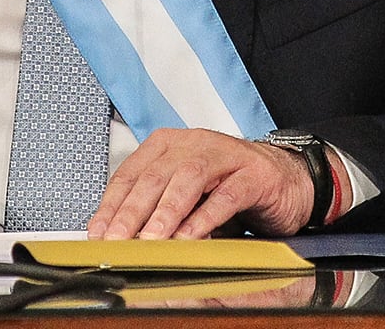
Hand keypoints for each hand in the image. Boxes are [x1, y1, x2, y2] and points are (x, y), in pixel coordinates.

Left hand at [87, 127, 315, 238]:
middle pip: (154, 176)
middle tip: (119, 240)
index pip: (130, 173)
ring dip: (167, 212)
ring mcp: (225, 156)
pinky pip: (226, 194)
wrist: (285, 178)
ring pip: (188, 178)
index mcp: (168, 145)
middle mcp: (193, 144)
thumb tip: (120, 238)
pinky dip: (206, 216)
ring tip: (152, 239)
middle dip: (132, 211)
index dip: (112, 205)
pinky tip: (192, 236)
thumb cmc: (228, 186)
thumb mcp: (185, 197)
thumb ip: (156, 210)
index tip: (99, 233)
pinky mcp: (253, 175)